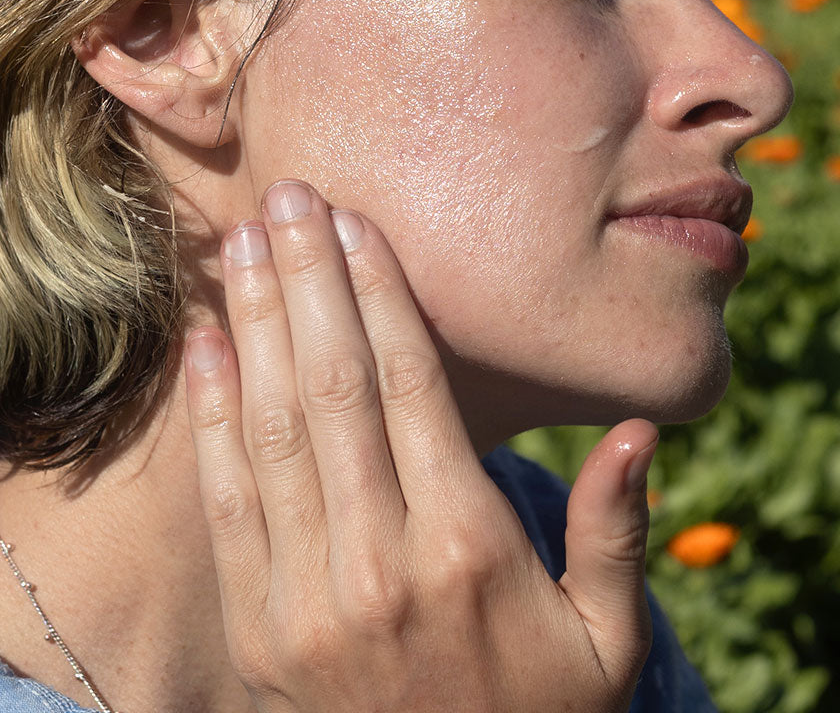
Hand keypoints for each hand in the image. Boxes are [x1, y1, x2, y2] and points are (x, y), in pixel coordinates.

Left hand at [184, 179, 657, 712]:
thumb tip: (634, 430)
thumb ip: (619, 534)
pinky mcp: (256, 627)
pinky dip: (212, 416)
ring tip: (240, 242)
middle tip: (286, 196)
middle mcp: (382, 559)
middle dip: (307, 279)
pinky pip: (227, 502)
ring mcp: (307, 595)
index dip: (379, 293)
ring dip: (254, 323)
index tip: (353, 222)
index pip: (411, 385)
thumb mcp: (606, 642)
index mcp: (469, 545)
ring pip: (274, 426)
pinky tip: (205, 344)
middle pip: (334, 384)